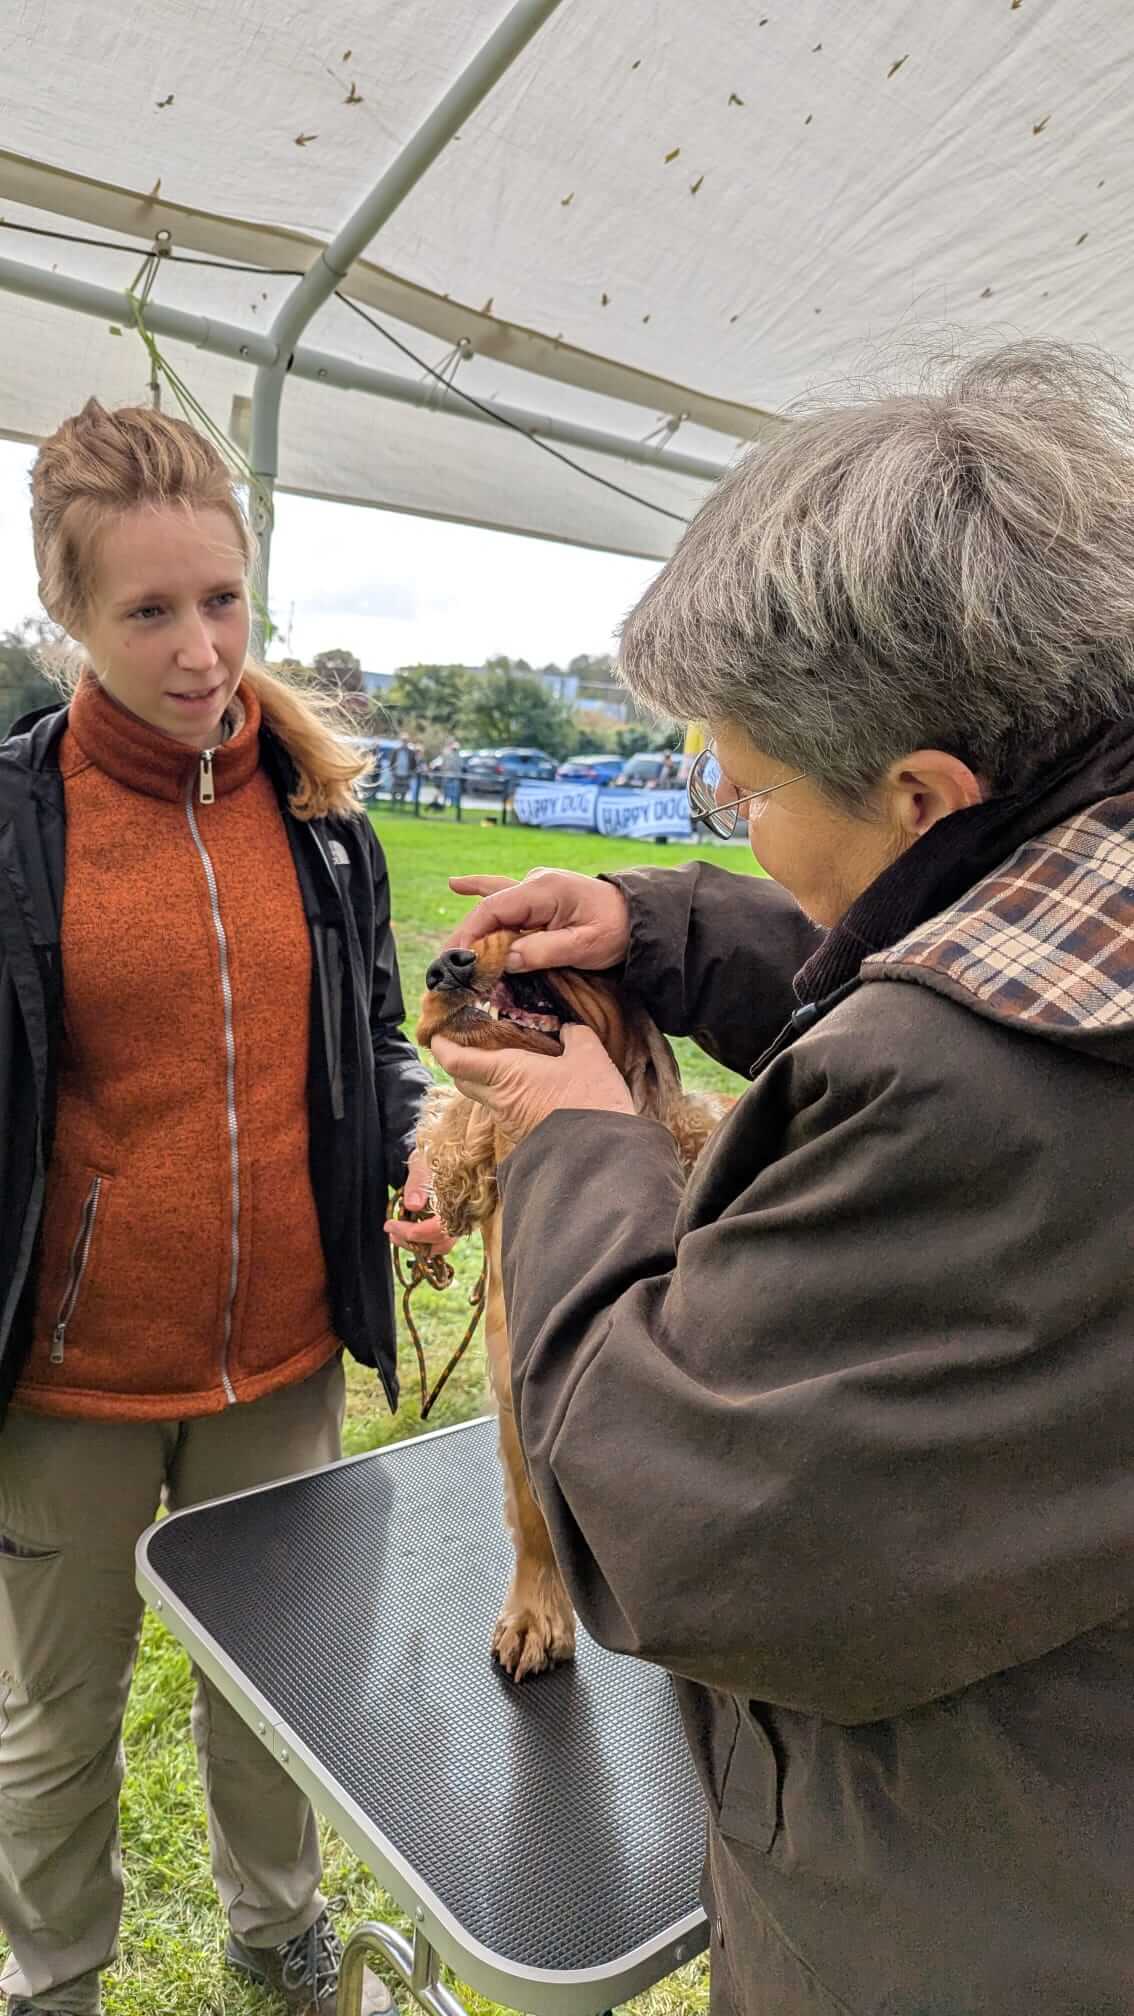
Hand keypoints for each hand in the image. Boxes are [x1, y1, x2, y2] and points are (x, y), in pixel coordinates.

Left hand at [384, 1146, 457, 1257]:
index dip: (414, 1232)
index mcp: (460, 1199)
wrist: (440, 1153)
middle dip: (413, 1242)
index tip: (391, 1225)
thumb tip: (413, 1205)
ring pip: (442, 1245)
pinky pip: (441, 1241)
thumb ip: (418, 1184)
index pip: (439, 1228)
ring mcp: (461, 1221)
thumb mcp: (421, 1165)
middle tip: (391, 1232)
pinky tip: (408, 1232)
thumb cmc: (431, 1158)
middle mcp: (465, 1214)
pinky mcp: (454, 1224)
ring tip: (395, 1234)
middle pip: (441, 1242)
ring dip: (417, 1245)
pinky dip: (424, 1241)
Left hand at [429, 1024, 634, 1143]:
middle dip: (461, 1062)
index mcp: (504, 1074)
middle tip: (472, 1044)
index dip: (441, 1046)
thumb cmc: (590, 1101)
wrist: (601, 1157)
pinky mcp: (524, 1139)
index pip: (455, 1061)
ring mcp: (509, 1124)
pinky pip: (507, 1113)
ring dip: (490, 1081)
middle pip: (463, 1080)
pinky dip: (511, 1098)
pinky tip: (533, 1090)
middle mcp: (498, 1101)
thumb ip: (576, 1036)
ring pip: (487, 1098)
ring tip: (511, 1064)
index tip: (437, 1034)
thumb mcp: (590, 1057)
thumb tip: (570, 1031)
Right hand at [445, 869, 630, 974]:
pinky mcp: (538, 899)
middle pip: (488, 910)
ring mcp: (535, 889)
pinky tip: (456, 884)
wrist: (640, 916)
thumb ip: (543, 951)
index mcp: (543, 890)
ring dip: (471, 928)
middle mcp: (533, 883)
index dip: (471, 935)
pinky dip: (479, 892)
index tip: (457, 961)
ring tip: (447, 948)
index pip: (493, 910)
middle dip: (465, 938)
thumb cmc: (617, 930)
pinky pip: (502, 898)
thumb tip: (505, 959)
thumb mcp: (584, 946)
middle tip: (446, 967)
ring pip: (492, 906)